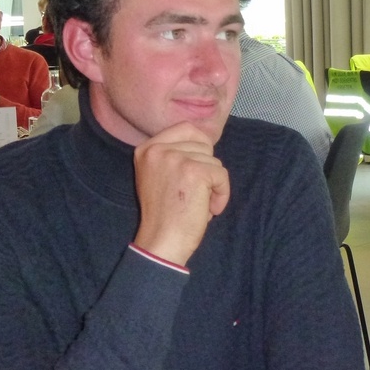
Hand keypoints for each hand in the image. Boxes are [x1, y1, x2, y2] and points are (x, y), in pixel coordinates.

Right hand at [132, 122, 230, 265]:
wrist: (162, 241)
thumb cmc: (166, 215)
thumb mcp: (160, 175)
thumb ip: (176, 156)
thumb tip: (206, 142)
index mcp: (147, 148)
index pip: (187, 128)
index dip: (201, 148)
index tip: (197, 173)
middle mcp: (157, 149)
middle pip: (203, 143)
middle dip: (207, 168)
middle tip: (196, 192)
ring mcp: (175, 158)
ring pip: (214, 160)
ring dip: (213, 184)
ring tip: (198, 203)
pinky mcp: (194, 171)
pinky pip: (222, 175)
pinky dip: (222, 194)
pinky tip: (208, 210)